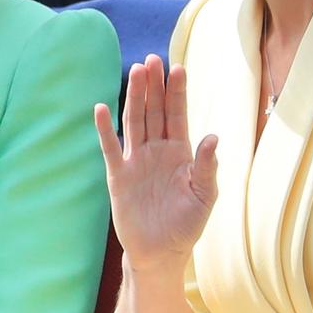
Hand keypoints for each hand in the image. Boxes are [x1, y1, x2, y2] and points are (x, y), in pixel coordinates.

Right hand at [93, 54, 217, 273]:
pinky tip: (101, 108)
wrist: (160, 252)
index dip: (177, 92)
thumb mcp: (204, 197)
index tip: (177, 67)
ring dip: (134, 96)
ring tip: (135, 71)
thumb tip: (211, 137)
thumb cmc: (186, 225)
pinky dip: (105, 128)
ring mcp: (136, 160)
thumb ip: (207, 167)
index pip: (178, 115)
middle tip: (152, 59)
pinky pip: (111, 147)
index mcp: (180, 153)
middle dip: (154, 85)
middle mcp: (157, 150)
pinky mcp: (119, 174)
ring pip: (135, 121)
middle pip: (154, 110)